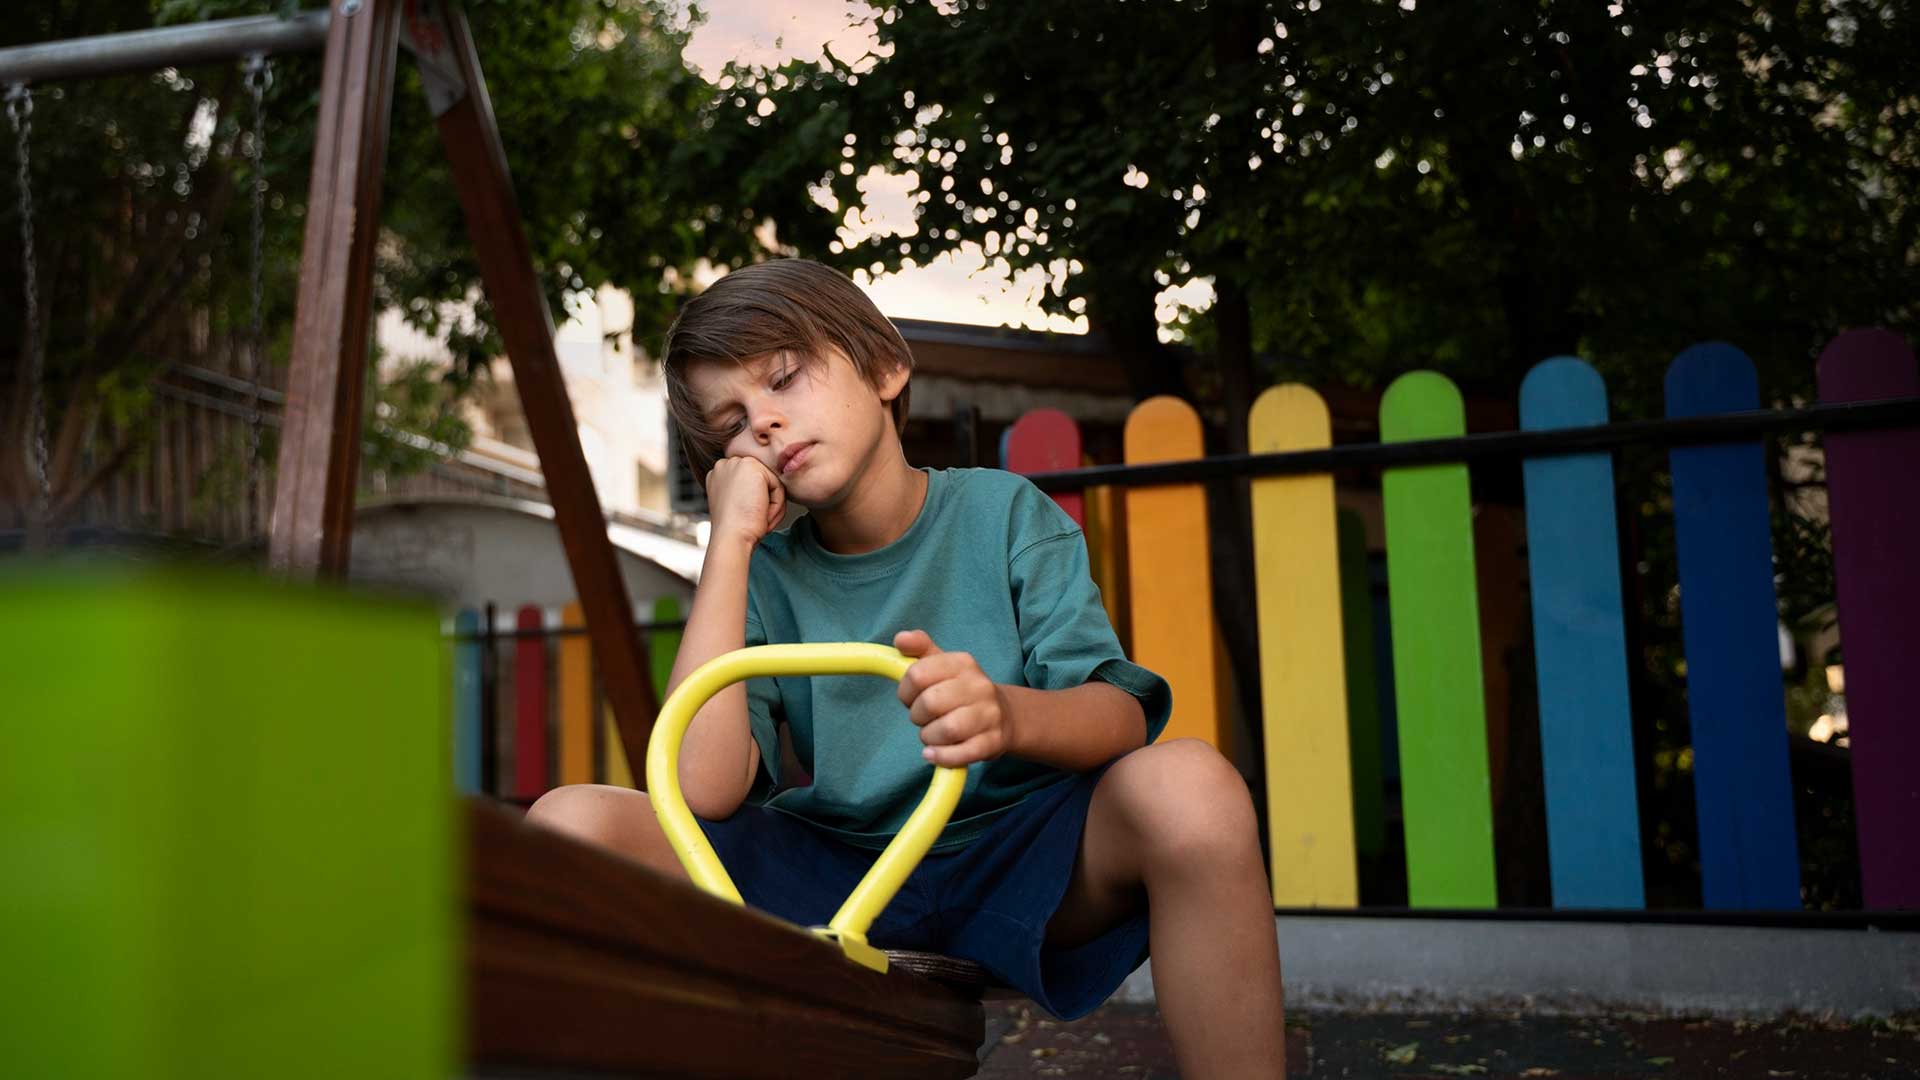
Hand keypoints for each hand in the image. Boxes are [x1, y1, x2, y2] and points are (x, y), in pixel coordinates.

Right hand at [705, 455, 785, 547]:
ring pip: (772, 483)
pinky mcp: (753, 468)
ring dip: (771, 505)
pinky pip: (778, 486)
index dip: (755, 502)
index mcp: (718, 474)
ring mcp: (738, 463)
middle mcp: (725, 464)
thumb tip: (765, 488)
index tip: (747, 517)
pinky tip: (761, 513)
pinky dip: (776, 505)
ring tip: (756, 517)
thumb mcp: (736, 504)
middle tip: (753, 519)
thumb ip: (745, 490)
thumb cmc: (734, 529)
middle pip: (762, 481)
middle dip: (764, 502)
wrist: (731, 537)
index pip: (750, 482)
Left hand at [894, 629, 1013, 767]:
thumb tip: (900, 638)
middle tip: (924, 718)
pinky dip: (941, 757)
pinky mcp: (993, 742)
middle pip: (930, 703)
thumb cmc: (961, 690)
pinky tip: (934, 753)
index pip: (917, 674)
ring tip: (932, 735)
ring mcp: (989, 714)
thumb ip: (919, 648)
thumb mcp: (942, 664)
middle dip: (917, 716)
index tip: (911, 697)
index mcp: (963, 662)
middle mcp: (979, 686)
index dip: (905, 691)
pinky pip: (961, 754)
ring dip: (929, 737)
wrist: (1004, 715)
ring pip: (947, 729)